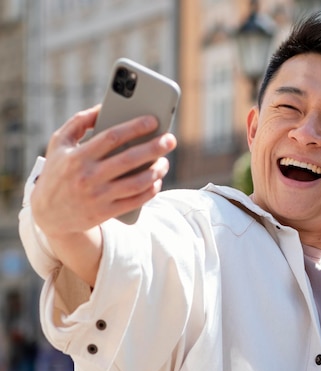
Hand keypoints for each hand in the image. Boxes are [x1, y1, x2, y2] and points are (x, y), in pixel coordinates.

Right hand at [31, 107, 176, 284]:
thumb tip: (105, 106)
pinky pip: (135, 201)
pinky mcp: (105, 213)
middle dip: (154, 148)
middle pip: (129, 159)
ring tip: (165, 162)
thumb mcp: (59, 143)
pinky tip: (157, 181)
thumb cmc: (58, 170)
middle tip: (170, 140)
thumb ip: (80, 122)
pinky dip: (150, 191)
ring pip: (136, 183)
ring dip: (156, 172)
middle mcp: (88, 176)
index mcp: (78, 156)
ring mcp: (98, 196)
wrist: (48, 213)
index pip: (112, 137)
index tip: (153, 120)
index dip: (135, 127)